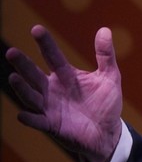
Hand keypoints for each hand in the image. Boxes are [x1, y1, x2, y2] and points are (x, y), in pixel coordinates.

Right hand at [5, 25, 123, 161]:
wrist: (107, 132)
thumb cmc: (106, 103)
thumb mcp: (109, 77)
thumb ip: (106, 55)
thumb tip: (104, 30)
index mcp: (66, 76)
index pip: (53, 56)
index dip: (45, 44)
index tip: (36, 29)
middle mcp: (53, 90)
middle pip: (35, 75)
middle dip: (23, 64)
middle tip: (12, 52)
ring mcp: (50, 107)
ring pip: (32, 96)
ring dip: (22, 88)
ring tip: (13, 77)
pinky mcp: (51, 125)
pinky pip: (38, 121)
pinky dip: (30, 118)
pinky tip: (22, 114)